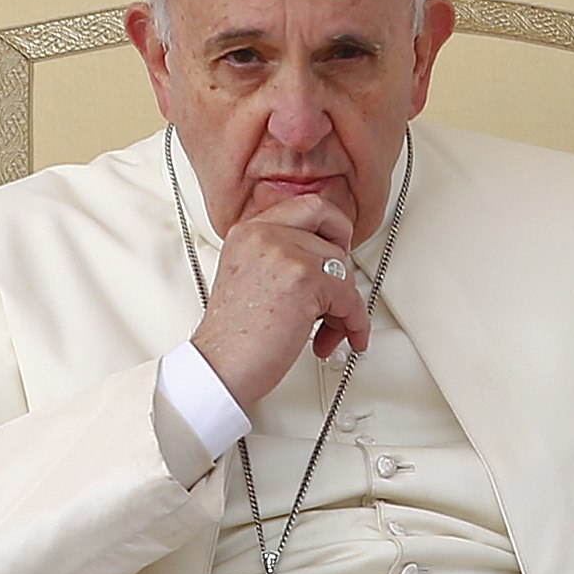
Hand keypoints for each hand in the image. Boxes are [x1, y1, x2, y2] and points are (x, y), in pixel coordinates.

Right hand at [186, 190, 370, 408]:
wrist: (219, 368)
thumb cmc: (234, 337)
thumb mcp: (250, 277)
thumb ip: (281, 257)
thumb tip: (328, 259)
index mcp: (249, 230)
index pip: (309, 205)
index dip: (333, 228)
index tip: (339, 250)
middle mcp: (264, 234)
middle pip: (333, 237)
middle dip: (342, 274)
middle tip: (337, 296)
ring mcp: (283, 254)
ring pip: (344, 269)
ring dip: (345, 306)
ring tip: (327, 330)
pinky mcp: (304, 280)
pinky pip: (349, 297)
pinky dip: (353, 323)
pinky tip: (340, 338)